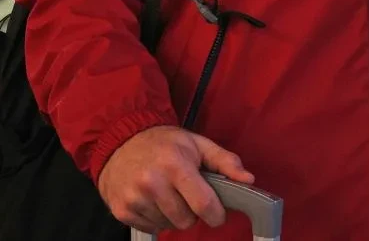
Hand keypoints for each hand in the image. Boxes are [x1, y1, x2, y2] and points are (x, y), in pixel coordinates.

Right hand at [97, 125, 253, 232]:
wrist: (120, 140)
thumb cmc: (163, 143)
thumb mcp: (197, 143)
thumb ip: (225, 161)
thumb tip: (248, 179)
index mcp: (174, 165)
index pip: (203, 204)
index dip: (216, 214)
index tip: (217, 213)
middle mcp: (152, 182)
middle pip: (186, 221)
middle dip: (193, 213)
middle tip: (188, 196)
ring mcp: (134, 198)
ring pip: (168, 226)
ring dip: (174, 216)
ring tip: (169, 195)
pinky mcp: (122, 210)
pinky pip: (151, 228)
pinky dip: (156, 219)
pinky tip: (154, 200)